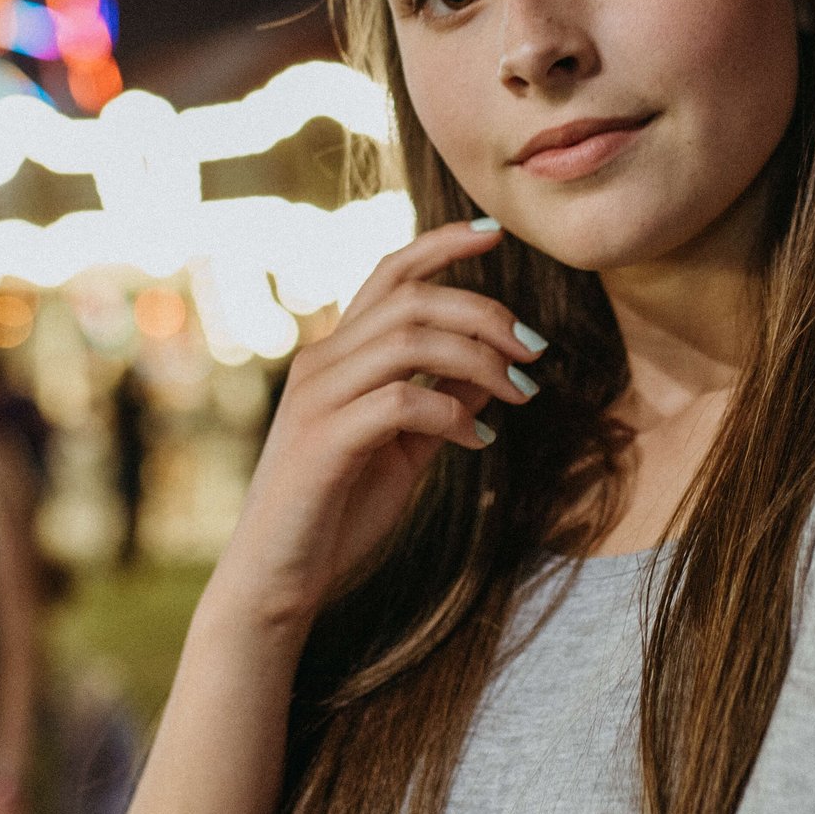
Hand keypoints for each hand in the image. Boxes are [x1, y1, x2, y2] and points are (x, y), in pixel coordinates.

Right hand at [207, 219, 544, 630]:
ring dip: (480, 360)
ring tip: (521, 394)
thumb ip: (436, 403)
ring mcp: (317, 398)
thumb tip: (488, 374)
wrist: (278, 580)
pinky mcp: (323, 440)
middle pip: (413, 300)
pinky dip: (454, 414)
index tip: (494, 233)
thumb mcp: (401, 449)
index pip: (389, 274)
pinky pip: (402, 401)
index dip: (441, 244)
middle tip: (535, 350)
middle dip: (486, 314)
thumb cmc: (337, 513)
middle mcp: (321, 362)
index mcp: (338, 356)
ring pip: (410, 340)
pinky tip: (479, 443)